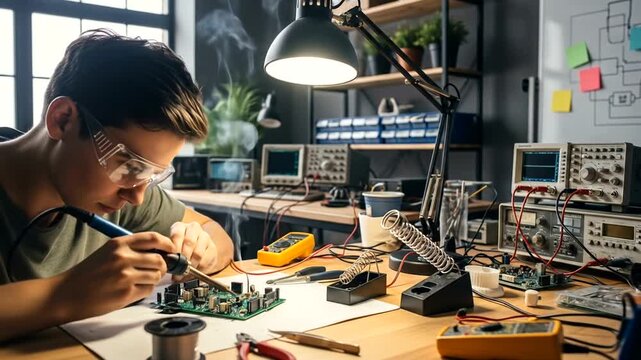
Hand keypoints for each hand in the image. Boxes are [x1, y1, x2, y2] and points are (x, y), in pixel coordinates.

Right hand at [53, 232, 174, 320]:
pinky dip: (145, 290)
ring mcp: (125, 275)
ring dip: (153, 279)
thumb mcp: (108, 251)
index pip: (153, 238)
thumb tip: (160, 251)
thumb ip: (132, 249)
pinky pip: (148, 290)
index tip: (172, 249)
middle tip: (157, 270)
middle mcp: (123, 257)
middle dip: (162, 266)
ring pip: (156, 275)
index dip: (167, 244)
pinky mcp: (126, 292)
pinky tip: (132, 290)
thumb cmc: (89, 273)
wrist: (67, 293)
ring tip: (140, 280)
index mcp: (119, 244)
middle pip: (160, 259)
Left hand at [169, 222, 218, 276]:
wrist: (195, 251)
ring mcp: (205, 236)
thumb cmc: (178, 251)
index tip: (172, 259)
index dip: (175, 248)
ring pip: (198, 253)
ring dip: (191, 265)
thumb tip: (165, 263)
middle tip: (178, 269)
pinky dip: (199, 269)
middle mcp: (193, 228)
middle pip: (189, 242)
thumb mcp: (171, 249)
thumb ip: (168, 253)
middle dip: (183, 258)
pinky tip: (194, 272)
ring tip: (185, 273)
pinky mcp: (213, 247)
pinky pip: (206, 260)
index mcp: (180, 226)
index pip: (177, 234)